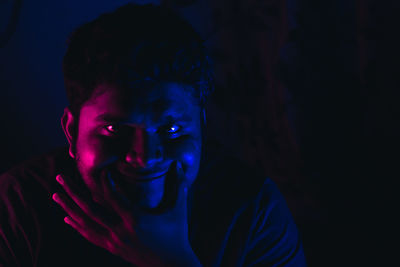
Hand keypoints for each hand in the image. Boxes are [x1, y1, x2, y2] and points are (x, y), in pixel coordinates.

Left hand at [52, 162, 200, 266]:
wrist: (170, 265)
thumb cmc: (176, 235)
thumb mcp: (178, 209)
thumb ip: (178, 185)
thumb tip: (180, 165)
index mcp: (135, 219)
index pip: (112, 196)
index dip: (104, 181)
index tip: (99, 169)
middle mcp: (119, 230)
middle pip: (90, 209)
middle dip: (72, 192)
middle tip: (60, 178)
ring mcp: (113, 241)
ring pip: (85, 223)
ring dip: (68, 208)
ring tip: (55, 195)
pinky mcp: (112, 248)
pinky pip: (90, 236)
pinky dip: (77, 226)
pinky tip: (67, 219)